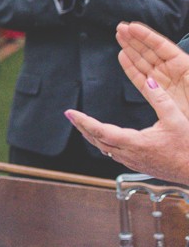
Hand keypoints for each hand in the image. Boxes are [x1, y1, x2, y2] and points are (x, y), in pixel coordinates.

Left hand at [66, 76, 188, 183]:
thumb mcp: (176, 119)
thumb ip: (161, 99)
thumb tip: (150, 81)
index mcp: (135, 143)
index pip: (100, 130)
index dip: (83, 121)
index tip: (70, 113)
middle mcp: (129, 154)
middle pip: (97, 140)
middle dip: (82, 127)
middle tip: (71, 116)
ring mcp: (133, 162)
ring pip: (104, 149)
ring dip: (91, 136)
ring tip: (82, 125)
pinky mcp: (138, 165)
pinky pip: (113, 154)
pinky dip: (103, 143)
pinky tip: (104, 139)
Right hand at [116, 22, 188, 119]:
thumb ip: (185, 68)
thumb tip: (163, 63)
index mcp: (184, 64)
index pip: (161, 45)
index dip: (146, 35)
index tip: (131, 26)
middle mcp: (172, 71)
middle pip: (150, 51)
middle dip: (134, 38)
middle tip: (120, 27)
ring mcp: (163, 82)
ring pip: (143, 62)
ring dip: (130, 49)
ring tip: (118, 36)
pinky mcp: (156, 95)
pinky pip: (140, 79)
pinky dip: (130, 68)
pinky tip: (122, 56)